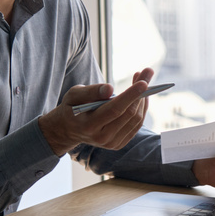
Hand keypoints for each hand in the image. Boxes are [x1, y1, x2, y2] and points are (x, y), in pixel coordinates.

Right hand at [38, 68, 155, 155]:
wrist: (68, 130)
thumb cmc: (71, 107)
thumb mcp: (73, 95)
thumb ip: (91, 91)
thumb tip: (110, 88)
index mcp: (89, 126)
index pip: (115, 110)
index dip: (130, 96)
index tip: (143, 82)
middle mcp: (102, 138)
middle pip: (129, 114)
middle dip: (141, 92)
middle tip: (146, 72)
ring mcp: (112, 143)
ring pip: (136, 119)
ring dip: (143, 98)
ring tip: (143, 80)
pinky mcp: (119, 143)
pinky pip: (137, 125)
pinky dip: (142, 108)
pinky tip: (140, 95)